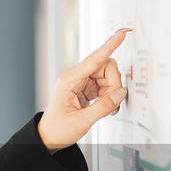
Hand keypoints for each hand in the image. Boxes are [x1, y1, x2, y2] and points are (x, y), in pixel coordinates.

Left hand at [37, 28, 129, 152]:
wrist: (49, 137)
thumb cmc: (58, 128)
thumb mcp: (82, 121)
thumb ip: (103, 107)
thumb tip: (120, 94)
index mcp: (70, 79)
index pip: (94, 59)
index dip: (110, 45)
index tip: (121, 34)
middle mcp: (75, 77)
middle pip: (105, 67)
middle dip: (114, 83)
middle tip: (112, 102)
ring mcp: (81, 82)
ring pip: (107, 76)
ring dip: (112, 91)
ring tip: (106, 108)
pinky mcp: (86, 88)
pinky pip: (104, 85)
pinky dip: (109, 95)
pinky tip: (104, 106)